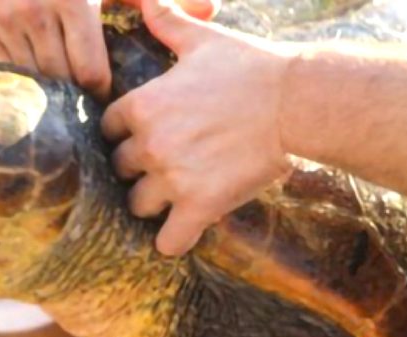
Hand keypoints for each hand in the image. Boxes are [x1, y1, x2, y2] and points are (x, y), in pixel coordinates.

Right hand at [0, 0, 111, 99]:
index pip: (90, 71)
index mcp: (73, 2)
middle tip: (92, 99)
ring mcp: (9, 22)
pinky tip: (47, 75)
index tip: (109, 93)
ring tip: (70, 91)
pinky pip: (16, 68)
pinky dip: (33, 75)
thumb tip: (194, 11)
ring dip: (55, 88)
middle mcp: (36, 14)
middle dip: (80, 93)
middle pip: (64, 79)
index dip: (102, 89)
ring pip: (38, 78)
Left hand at [101, 0, 297, 255]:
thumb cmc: (251, 67)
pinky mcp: (200, 207)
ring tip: (174, 196)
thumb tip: (146, 0)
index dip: (124, 135)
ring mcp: (173, 178)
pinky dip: (171, 241)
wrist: (298, 102)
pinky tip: (179, 234)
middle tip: (164, 165)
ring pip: (137, 205)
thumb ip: (166, 21)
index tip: (143, 137)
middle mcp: (150, 144)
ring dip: (152, 203)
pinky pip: (169, 241)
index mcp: (143, 105)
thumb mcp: (203, 40)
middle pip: (120, 169)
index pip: (108, 130)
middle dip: (137, 169)